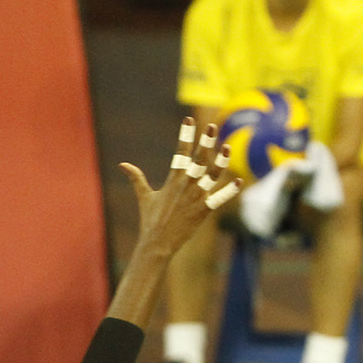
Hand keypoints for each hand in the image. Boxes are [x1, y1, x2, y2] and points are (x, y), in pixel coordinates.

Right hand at [119, 117, 237, 258]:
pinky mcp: (203, 211)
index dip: (185, 134)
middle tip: (212, 126)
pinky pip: (219, 198)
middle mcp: (185, 185)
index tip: (189, 119)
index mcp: (172, 179)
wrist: (157, 243)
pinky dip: (229, 191)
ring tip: (227, 147)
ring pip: (211, 175)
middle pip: (198, 159)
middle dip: (206, 141)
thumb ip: (136, 178)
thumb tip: (122, 165)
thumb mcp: (144, 196)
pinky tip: (239, 181)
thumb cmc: (150, 220)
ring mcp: (195, 198)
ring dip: (221, 161)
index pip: (180, 152)